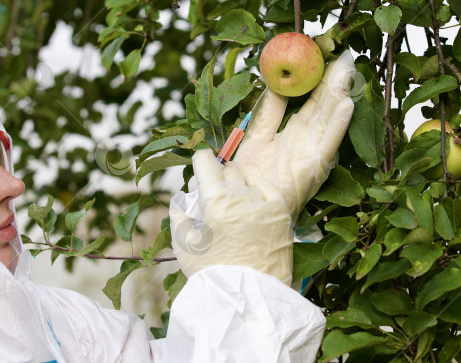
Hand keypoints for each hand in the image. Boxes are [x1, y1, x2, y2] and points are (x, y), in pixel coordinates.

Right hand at [169, 150, 293, 283]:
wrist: (246, 298)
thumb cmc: (212, 273)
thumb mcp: (184, 246)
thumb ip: (179, 215)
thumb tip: (181, 199)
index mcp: (214, 200)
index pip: (206, 161)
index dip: (200, 161)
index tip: (201, 168)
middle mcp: (240, 196)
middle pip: (228, 169)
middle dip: (219, 177)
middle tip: (216, 196)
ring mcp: (263, 203)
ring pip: (248, 179)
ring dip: (240, 187)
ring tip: (236, 207)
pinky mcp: (281, 213)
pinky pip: (269, 189)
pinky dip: (260, 191)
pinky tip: (254, 202)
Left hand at [231, 50, 355, 218]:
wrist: (238, 211)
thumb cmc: (244, 183)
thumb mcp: (254, 139)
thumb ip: (267, 113)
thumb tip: (274, 85)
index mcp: (289, 137)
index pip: (306, 102)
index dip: (315, 80)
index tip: (322, 57)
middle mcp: (303, 144)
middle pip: (321, 107)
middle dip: (332, 82)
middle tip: (344, 55)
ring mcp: (309, 156)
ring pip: (327, 119)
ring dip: (338, 95)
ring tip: (347, 71)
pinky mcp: (312, 169)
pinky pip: (327, 143)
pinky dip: (337, 125)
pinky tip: (346, 105)